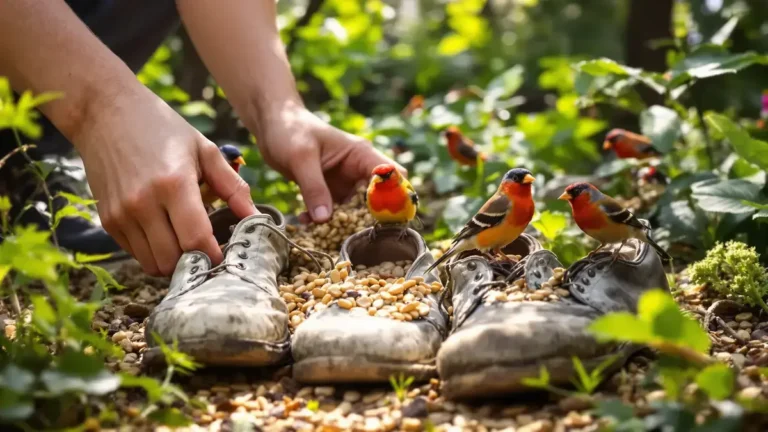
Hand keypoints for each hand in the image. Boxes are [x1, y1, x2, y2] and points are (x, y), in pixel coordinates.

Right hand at [75, 85, 254, 275]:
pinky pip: (136, 255)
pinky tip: (166, 234)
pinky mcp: (108, 220)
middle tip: (210, 252)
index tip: (227, 257)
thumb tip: (256, 219)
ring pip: (153, 265)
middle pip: (174, 260)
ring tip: (188, 244)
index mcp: (173, 184)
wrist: (105, 113)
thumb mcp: (204, 150)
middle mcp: (143, 203)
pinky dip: (154, 253)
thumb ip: (233, 187)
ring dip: (175, 263)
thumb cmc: (162, 128)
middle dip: (196, 263)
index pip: (196, 240)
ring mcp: (122, 214)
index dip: (214, 256)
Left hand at [255, 102, 403, 222]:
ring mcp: (345, 183)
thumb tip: (324, 220)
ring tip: (318, 230)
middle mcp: (358, 170)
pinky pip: (333, 213)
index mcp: (361, 155)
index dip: (393, 197)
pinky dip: (321, 220)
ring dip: (339, 224)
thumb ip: (314, 188)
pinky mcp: (330, 192)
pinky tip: (304, 220)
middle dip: (364, 220)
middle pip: (377, 200)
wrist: (271, 124)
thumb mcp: (301, 157)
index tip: (379, 218)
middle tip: (345, 233)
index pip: (392, 176)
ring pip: (354, 211)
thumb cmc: (289, 130)